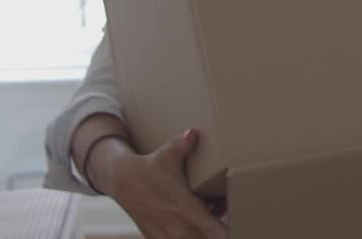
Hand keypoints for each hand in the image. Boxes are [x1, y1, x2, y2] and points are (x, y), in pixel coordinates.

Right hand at [104, 129, 227, 238]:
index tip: (240, 227)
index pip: (213, 229)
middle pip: (207, 238)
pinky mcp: (156, 238)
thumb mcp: (168, 154)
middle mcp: (176, 226)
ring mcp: (165, 235)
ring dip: (206, 231)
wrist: (120, 180)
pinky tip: (197, 219)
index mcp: (184, 206)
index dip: (228, 232)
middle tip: (230, 213)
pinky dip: (192, 233)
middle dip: (221, 230)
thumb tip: (194, 132)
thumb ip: (184, 145)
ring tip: (214, 213)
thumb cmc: (149, 167)